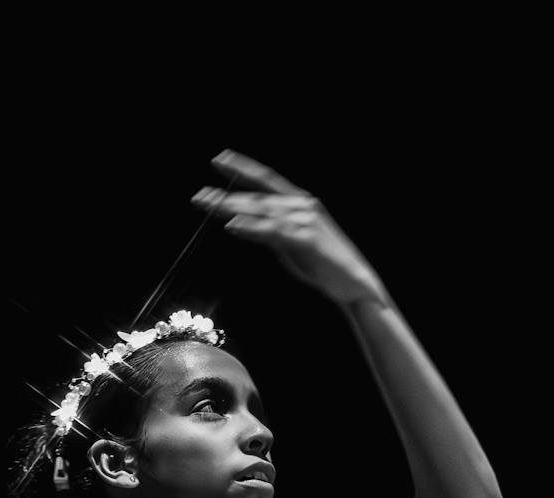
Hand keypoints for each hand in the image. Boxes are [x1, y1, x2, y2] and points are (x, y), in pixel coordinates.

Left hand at [191, 149, 388, 307]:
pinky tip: (233, 225)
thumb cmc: (323, 265)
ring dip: (233, 207)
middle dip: (226, 194)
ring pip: (262, 210)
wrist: (354, 283)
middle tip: (199, 194)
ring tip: (209, 205)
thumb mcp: (291, 244)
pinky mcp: (306, 240)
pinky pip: (273, 232)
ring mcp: (305, 221)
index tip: (219, 159)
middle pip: (258, 196)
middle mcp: (302, 206)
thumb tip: (244, 225)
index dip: (243, 167)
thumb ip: (270, 231)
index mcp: (300, 202)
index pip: (266, 179)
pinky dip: (251, 228)